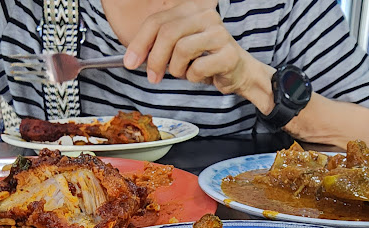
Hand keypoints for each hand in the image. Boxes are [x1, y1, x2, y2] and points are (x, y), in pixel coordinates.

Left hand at [122, 0, 256, 95]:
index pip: (157, 21)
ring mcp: (219, 34)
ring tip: (183, 73)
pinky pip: (198, 68)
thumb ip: (159, 45)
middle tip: (153, 77)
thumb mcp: (179, 47)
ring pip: (182, 50)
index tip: (130, 62)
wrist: (238, 73)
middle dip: (155, 59)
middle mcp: (206, 15)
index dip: (140, 43)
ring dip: (177, 69)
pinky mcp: (228, 54)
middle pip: (168, 33)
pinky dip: (193, 78)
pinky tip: (199, 76)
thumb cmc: (205, 60)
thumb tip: (133, 57)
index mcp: (190, 9)